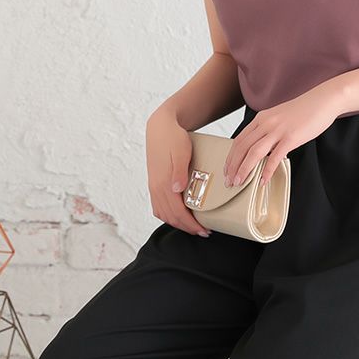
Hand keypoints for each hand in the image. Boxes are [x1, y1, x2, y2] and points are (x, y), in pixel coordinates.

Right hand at [146, 108, 212, 237]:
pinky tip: (178, 215)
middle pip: (170, 217)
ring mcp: (153, 186)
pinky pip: (158, 206)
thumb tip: (176, 189)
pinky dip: (168, 215)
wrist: (160, 126)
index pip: (177, 212)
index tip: (205, 230)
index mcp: (163, 183)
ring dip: (177, 223)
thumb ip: (178, 171)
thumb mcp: (179, 152)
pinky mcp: (154, 183)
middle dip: (187, 227)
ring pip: (162, 214)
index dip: (191, 224)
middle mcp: (156, 188)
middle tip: (204, 232)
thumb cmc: (173, 138)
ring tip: (193, 226)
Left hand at [223, 85, 341, 188]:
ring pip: (254, 152)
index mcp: (261, 118)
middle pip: (242, 147)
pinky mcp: (291, 137)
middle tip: (229, 180)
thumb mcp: (279, 117)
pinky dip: (267, 170)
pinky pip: (275, 157)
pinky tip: (263, 180)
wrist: (324, 99)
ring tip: (239, 182)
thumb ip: (269, 131)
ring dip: (244, 169)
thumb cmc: (304, 110)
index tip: (228, 169)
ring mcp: (278, 130)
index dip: (231, 156)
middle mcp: (266, 123)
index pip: (239, 140)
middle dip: (233, 166)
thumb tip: (264, 149)